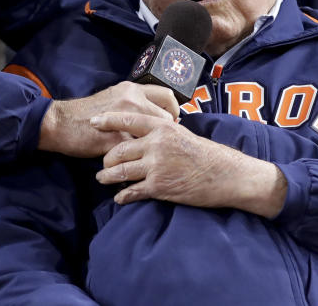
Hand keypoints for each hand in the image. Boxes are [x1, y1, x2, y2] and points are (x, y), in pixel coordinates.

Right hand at [37, 81, 179, 157]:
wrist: (61, 123)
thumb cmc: (86, 113)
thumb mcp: (113, 98)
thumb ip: (134, 103)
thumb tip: (154, 113)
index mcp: (132, 89)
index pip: (167, 95)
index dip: (173, 110)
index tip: (170, 121)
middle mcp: (131, 99)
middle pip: (166, 118)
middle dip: (165, 133)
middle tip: (160, 143)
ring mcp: (124, 119)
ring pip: (153, 135)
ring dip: (153, 147)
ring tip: (150, 155)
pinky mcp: (115, 138)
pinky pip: (135, 151)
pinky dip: (138, 159)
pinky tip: (136, 164)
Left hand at [92, 112, 286, 216]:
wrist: (224, 174)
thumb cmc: (204, 153)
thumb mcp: (181, 133)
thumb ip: (160, 131)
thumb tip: (142, 131)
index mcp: (162, 127)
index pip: (128, 120)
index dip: (108, 120)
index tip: (93, 122)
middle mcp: (156, 144)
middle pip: (118, 149)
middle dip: (106, 158)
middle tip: (102, 164)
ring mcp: (156, 165)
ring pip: (121, 171)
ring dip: (108, 176)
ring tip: (102, 178)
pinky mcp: (159, 186)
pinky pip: (133, 191)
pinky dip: (123, 195)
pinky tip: (119, 197)